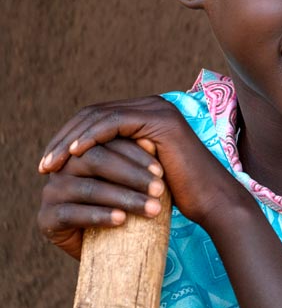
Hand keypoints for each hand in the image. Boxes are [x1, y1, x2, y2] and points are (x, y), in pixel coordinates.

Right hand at [37, 137, 164, 258]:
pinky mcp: (46, 218)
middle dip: (131, 175)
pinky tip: (122, 220)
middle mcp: (62, 168)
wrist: (109, 249)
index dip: (135, 155)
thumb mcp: (137, 184)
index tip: (161, 171)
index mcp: (80, 152)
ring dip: (123, 198)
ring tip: (151, 209)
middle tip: (159, 189)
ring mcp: (51, 192)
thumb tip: (150, 140)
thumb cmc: (129, 207)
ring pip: (87, 188)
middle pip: (94, 161)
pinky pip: (71, 214)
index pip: (105, 144)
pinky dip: (99, 215)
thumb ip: (139, 162)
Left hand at [38, 96, 245, 231]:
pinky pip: (113, 123)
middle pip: (94, 114)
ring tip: (52, 164)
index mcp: (149, 114)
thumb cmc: (179, 196)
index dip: (69, 138)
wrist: (212, 202)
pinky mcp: (160, 120)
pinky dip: (90, 137)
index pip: (97, 118)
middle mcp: (154, 105)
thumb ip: (118, 158)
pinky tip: (74, 155)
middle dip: (64, 139)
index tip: (50, 164)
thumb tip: (81, 162)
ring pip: (99, 116)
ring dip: (70, 140)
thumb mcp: (139, 173)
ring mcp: (159, 109)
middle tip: (44, 165)